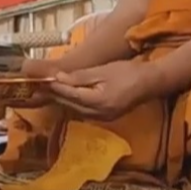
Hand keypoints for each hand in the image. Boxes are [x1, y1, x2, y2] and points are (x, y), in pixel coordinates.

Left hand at [47, 60, 162, 120]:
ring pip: (75, 109)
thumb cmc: (128, 72)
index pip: (71, 95)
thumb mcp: (103, 71)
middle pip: (71, 104)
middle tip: (40, 85)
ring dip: (63, 99)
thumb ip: (80, 77)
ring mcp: (102, 118)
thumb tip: (58, 78)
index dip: (56, 87)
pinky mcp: (105, 117)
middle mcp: (99, 114)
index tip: (42, 80)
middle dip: (56, 95)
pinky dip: (73, 103)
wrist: (150, 83)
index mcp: (99, 101)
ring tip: (49, 89)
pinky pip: (83, 111)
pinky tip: (66, 95)